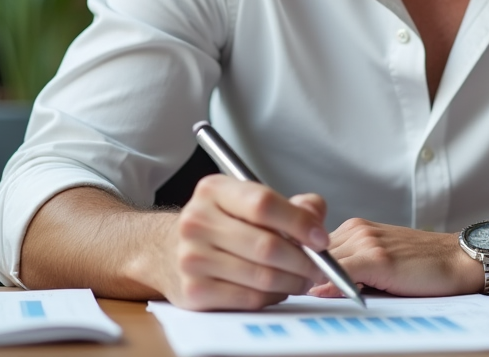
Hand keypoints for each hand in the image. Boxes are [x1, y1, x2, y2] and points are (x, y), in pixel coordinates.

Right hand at [158, 174, 329, 309]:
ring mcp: (192, 258)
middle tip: (321, 267)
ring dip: (293, 281)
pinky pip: (249, 298)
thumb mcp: (249, 200)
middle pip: (266, 245)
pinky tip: (279, 289)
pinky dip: (273, 297)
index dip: (299, 222)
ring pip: (261, 276)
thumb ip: (291, 204)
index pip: (263, 203)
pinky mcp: (194, 291)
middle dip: (304, 261)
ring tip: (303, 279)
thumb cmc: (221, 224)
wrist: (167, 251)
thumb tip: (315, 217)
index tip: (321, 238)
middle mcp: (197, 221)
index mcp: (213, 190)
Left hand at [307, 219, 483, 297]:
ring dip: (314, 282)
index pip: (312, 249)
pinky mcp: (376, 257)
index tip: (292, 286)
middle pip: (313, 256)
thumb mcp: (379, 262)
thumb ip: (348, 269)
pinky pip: (340, 272)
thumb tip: (312, 288)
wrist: (458, 260)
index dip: (302, 269)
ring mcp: (366, 241)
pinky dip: (329, 285)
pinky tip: (324, 296)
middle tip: (293, 295)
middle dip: (304, 276)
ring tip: (308, 299)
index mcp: (355, 229)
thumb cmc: (422, 265)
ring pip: (323, 264)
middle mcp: (357, 230)